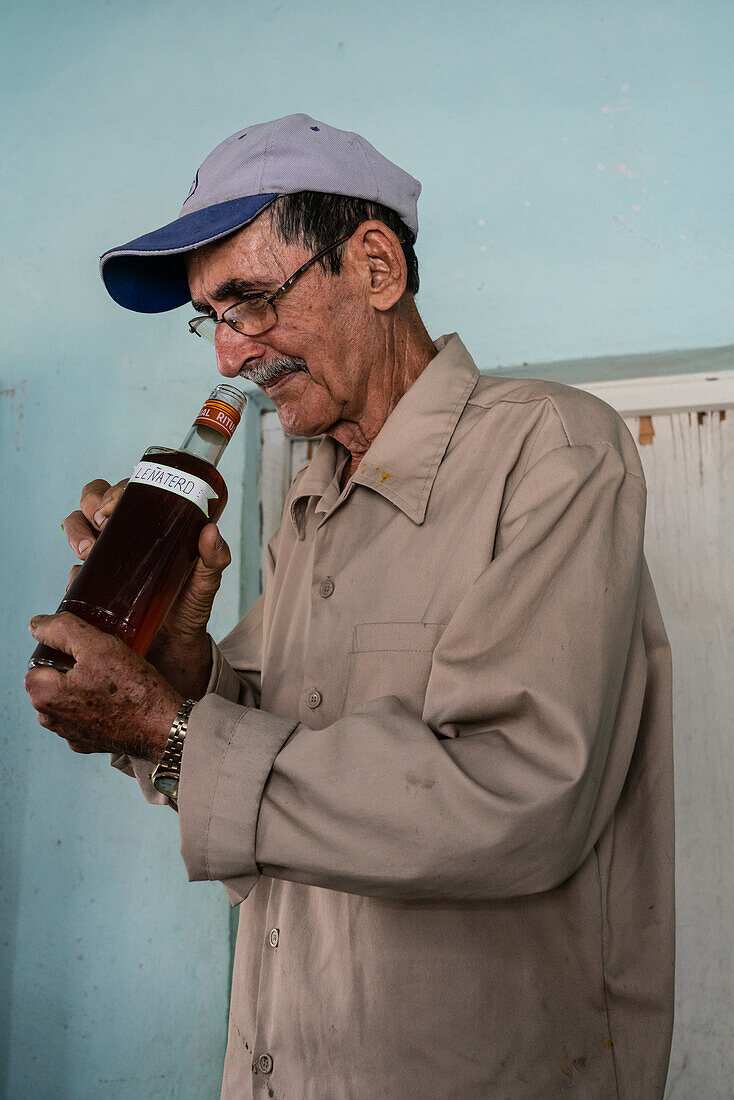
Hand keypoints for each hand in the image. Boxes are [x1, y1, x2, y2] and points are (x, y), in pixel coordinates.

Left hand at [25, 612, 183, 760]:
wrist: (164, 726)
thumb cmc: (132, 688)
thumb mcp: (99, 645)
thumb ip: (62, 629)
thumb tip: (37, 624)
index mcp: (45, 696)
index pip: (35, 665)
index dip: (59, 653)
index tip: (84, 652)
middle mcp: (51, 720)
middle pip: (49, 683)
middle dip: (68, 671)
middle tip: (100, 663)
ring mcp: (70, 735)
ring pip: (65, 701)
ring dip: (79, 690)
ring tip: (109, 681)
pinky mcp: (88, 744)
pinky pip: (82, 718)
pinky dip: (93, 709)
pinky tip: (114, 701)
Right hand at [63, 478, 230, 697]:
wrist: (173, 644)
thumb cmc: (190, 603)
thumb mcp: (207, 580)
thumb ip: (215, 558)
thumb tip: (211, 532)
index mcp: (150, 521)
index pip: (125, 490)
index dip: (114, 490)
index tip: (115, 505)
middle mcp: (124, 533)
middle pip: (92, 501)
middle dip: (91, 505)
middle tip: (102, 525)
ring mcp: (105, 556)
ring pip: (76, 525)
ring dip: (76, 531)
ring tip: (88, 549)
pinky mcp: (92, 583)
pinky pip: (74, 571)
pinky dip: (75, 572)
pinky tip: (83, 579)